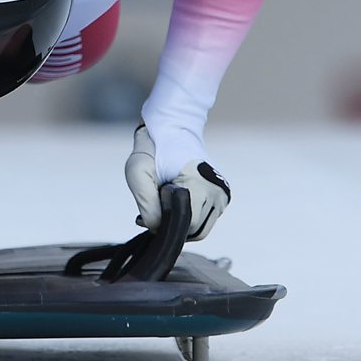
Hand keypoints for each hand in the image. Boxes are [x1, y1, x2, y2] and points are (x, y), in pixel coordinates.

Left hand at [124, 124, 231, 240]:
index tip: (151, 205)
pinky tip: (177, 199)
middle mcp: (217, 192)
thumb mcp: (138, 173)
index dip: (165, 222)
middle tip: (156, 202)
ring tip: (166, 199)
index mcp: (201, 186)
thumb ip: (146, 204)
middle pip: (195, 230)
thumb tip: (158, 228)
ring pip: (201, 228)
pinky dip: (191, 215)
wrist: (172, 130)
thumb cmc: (152, 150)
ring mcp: (222, 194)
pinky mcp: (222, 196)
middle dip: (173, 222)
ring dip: (182, 220)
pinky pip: (206, 219)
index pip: (186, 226)